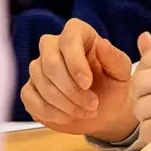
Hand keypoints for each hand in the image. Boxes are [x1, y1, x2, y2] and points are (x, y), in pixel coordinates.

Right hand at [18, 19, 133, 139]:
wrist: (105, 112)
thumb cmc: (113, 86)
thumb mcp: (121, 72)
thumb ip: (114, 57)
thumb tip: (102, 43)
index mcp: (77, 33)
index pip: (68, 39)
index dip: (75, 63)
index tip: (87, 83)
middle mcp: (53, 46)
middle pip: (49, 62)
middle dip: (71, 89)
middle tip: (92, 105)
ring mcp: (38, 68)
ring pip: (40, 82)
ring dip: (65, 103)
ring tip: (86, 111)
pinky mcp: (29, 89)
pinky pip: (29, 97)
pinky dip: (50, 112)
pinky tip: (68, 117)